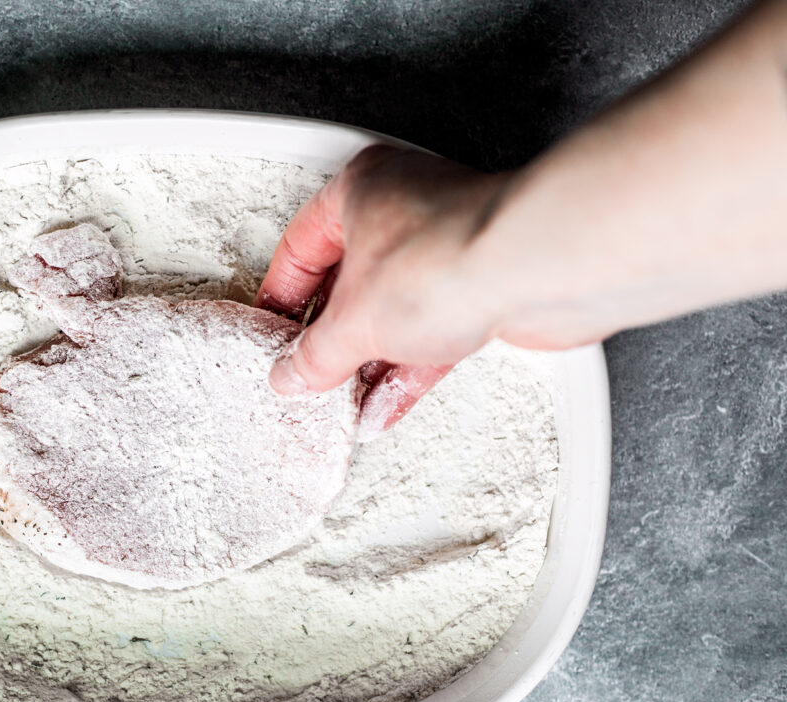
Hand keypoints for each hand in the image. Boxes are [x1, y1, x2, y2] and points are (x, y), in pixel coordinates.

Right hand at [256, 144, 510, 436]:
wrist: (536, 270)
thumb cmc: (451, 254)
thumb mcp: (353, 322)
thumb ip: (315, 355)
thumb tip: (294, 373)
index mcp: (360, 189)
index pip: (301, 246)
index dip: (282, 297)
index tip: (272, 332)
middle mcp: (405, 209)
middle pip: (350, 282)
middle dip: (331, 339)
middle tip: (309, 371)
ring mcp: (446, 248)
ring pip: (394, 313)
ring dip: (369, 362)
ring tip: (344, 399)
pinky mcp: (482, 288)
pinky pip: (432, 335)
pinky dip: (407, 371)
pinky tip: (385, 404)